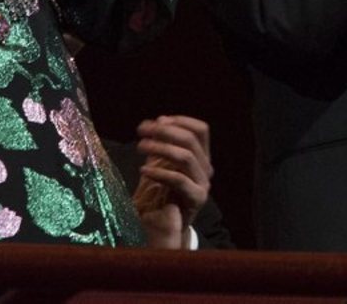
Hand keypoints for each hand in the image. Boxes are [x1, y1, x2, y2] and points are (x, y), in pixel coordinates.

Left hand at [132, 115, 211, 249]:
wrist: (170, 225)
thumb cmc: (165, 191)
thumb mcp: (164, 163)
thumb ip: (163, 144)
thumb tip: (158, 120)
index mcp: (202, 156)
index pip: (201, 130)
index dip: (181, 121)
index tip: (159, 120)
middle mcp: (206, 167)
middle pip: (191, 140)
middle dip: (164, 131)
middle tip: (142, 131)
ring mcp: (203, 183)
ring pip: (185, 156)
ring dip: (160, 148)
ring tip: (140, 146)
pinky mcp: (197, 198)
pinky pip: (179, 180)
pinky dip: (160, 172)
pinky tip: (144, 169)